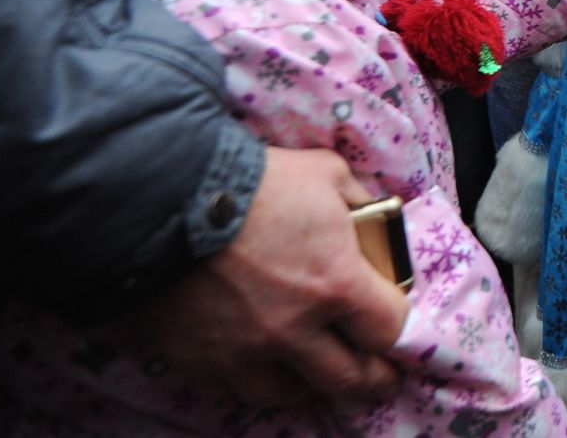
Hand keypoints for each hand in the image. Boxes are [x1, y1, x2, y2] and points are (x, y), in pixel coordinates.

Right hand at [138, 147, 407, 406]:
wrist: (168, 196)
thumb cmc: (255, 180)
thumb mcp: (326, 173)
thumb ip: (358, 201)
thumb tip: (373, 217)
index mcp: (336, 283)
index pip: (388, 329)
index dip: (397, 328)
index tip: (393, 324)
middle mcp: (295, 328)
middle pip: (348, 378)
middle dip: (372, 379)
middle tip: (379, 379)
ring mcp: (246, 350)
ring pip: (291, 393)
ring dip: (310, 383)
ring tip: (318, 373)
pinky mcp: (202, 360)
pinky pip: (237, 388)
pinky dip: (256, 378)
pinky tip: (264, 366)